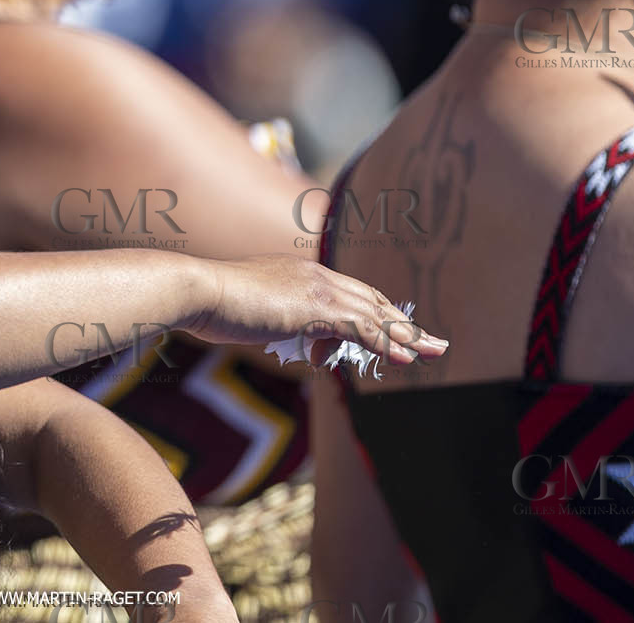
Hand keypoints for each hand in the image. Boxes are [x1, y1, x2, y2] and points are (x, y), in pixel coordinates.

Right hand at [188, 254, 447, 365]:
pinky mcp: (316, 309)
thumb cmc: (212, 304)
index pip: (350, 293)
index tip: (396, 330)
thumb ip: (280, 324)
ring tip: (434, 352)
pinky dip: (387, 344)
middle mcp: (315, 275)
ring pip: (374, 315)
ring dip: (407, 335)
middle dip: (404, 322)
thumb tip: (296, 342)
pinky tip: (407, 359)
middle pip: (372, 300)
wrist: (198, 291)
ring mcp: (317, 290)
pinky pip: (362, 330)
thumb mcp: (254, 314)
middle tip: (433, 341)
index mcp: (301, 273)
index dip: (376, 313)